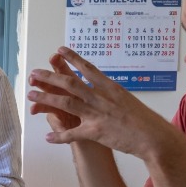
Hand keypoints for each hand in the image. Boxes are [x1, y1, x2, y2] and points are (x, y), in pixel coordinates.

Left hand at [27, 48, 177, 158]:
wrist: (154, 137)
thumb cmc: (144, 120)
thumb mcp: (127, 100)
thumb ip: (112, 94)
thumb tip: (104, 88)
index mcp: (110, 88)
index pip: (88, 68)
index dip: (72, 58)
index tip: (59, 50)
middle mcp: (102, 97)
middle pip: (70, 83)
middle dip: (49, 77)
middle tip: (34, 73)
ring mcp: (97, 114)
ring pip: (65, 104)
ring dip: (46, 99)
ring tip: (30, 96)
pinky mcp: (96, 132)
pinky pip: (72, 134)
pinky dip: (59, 136)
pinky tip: (47, 137)